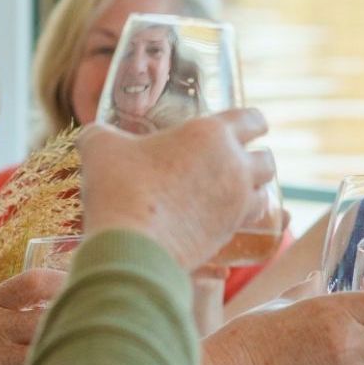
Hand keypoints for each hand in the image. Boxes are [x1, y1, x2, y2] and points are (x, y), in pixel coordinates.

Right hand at [78, 108, 274, 270]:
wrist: (132, 245)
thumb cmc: (119, 186)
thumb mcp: (101, 147)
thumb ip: (104, 135)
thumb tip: (95, 135)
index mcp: (212, 134)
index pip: (252, 119)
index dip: (254, 121)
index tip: (255, 126)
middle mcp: (234, 168)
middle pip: (268, 161)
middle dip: (257, 160)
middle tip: (239, 162)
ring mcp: (237, 205)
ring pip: (265, 196)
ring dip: (254, 193)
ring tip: (235, 194)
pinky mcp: (230, 237)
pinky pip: (247, 228)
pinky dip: (239, 223)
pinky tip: (222, 223)